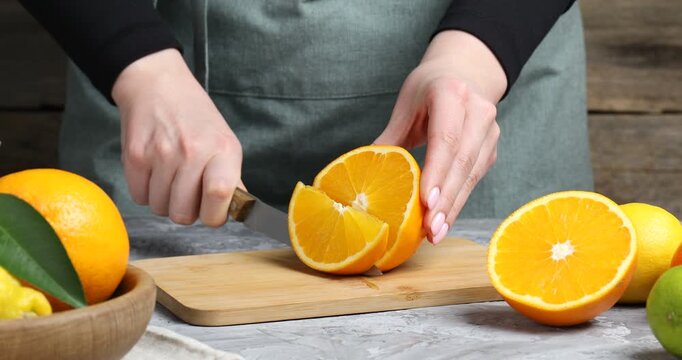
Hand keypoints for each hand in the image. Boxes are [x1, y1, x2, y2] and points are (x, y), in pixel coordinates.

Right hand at [112, 49, 243, 226]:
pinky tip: (153, 170)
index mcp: (223, 150)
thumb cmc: (195, 117)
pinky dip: (145, 191)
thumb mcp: (224, 141)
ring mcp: (161, 154)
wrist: (157, 85)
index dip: (214, 215)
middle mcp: (193, 151)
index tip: (211, 211)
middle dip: (185, 210)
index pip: (220, 195)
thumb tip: (237, 210)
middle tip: (187, 191)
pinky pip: (139, 197)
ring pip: (160, 208)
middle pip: (183, 214)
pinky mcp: (134, 155)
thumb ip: (231, 178)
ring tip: (170, 175)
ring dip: (164, 200)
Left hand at [374, 31, 507, 243]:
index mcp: (451, 94)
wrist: (464, 73)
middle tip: (429, 230)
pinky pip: (475, 179)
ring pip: (471, 175)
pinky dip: (458, 201)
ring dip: (453, 207)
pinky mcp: (490, 149)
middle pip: (461, 162)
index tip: (426, 202)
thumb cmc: (428, 90)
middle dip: (445, 200)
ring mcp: (489, 131)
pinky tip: (444, 221)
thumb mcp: (406, 107)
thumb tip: (362, 172)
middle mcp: (478, 111)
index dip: (437, 172)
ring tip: (435, 233)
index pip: (446, 138)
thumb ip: (389, 138)